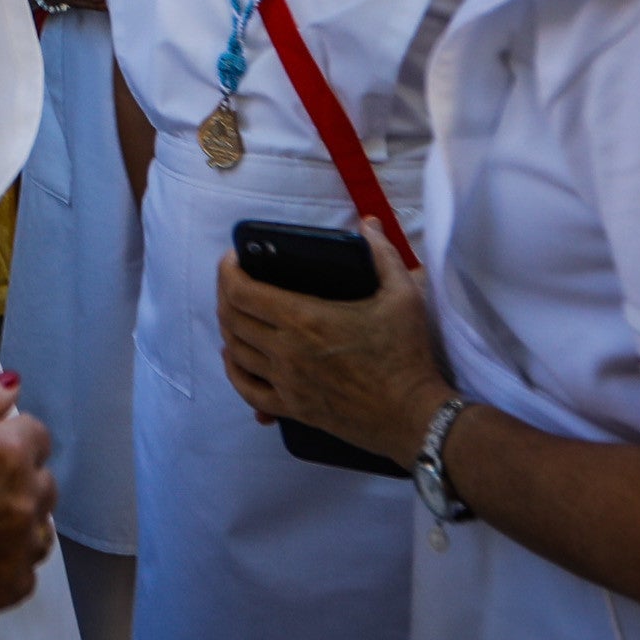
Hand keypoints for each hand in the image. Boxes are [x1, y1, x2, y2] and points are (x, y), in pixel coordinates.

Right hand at [0, 375, 56, 616]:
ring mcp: (18, 550)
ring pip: (40, 527)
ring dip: (18, 520)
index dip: (6, 437)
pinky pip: (25, 568)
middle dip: (16, 477)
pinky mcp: (6, 588)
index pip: (38, 435)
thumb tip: (13, 388)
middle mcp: (24, 501)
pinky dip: (5, 560)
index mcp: (9, 452)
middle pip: (43, 482)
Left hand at [215, 228, 452, 467]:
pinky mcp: (293, 408)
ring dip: (228, 329)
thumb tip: (369, 224)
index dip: (228, 270)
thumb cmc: (408, 356)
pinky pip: (247, 391)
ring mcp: (286, 382)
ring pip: (235, 352)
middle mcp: (286, 351)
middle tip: (237, 281)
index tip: (234, 258)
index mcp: (305, 319)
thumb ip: (382, 255)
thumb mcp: (403, 296)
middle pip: (231, 318)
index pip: (241, 291)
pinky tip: (235, 357)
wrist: (414, 416)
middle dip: (225, 294)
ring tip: (237, 313)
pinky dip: (233, 370)